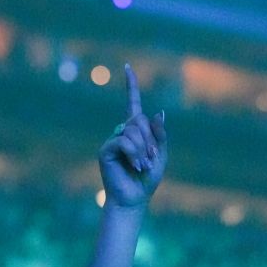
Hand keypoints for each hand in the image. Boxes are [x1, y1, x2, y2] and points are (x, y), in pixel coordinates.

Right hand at [98, 64, 167, 208]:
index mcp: (136, 132)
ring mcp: (113, 140)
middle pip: (138, 119)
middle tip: (150, 159)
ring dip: (143, 149)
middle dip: (150, 139)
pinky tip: (135, 166)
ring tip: (143, 166)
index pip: (133, 105)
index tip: (128, 67)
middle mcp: (122, 133)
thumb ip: (159, 135)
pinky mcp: (106, 150)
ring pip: (132, 131)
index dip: (131, 87)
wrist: (134, 199)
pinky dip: (134, 153)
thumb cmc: (146, 180)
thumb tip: (158, 112)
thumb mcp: (160, 155)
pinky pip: (123, 141)